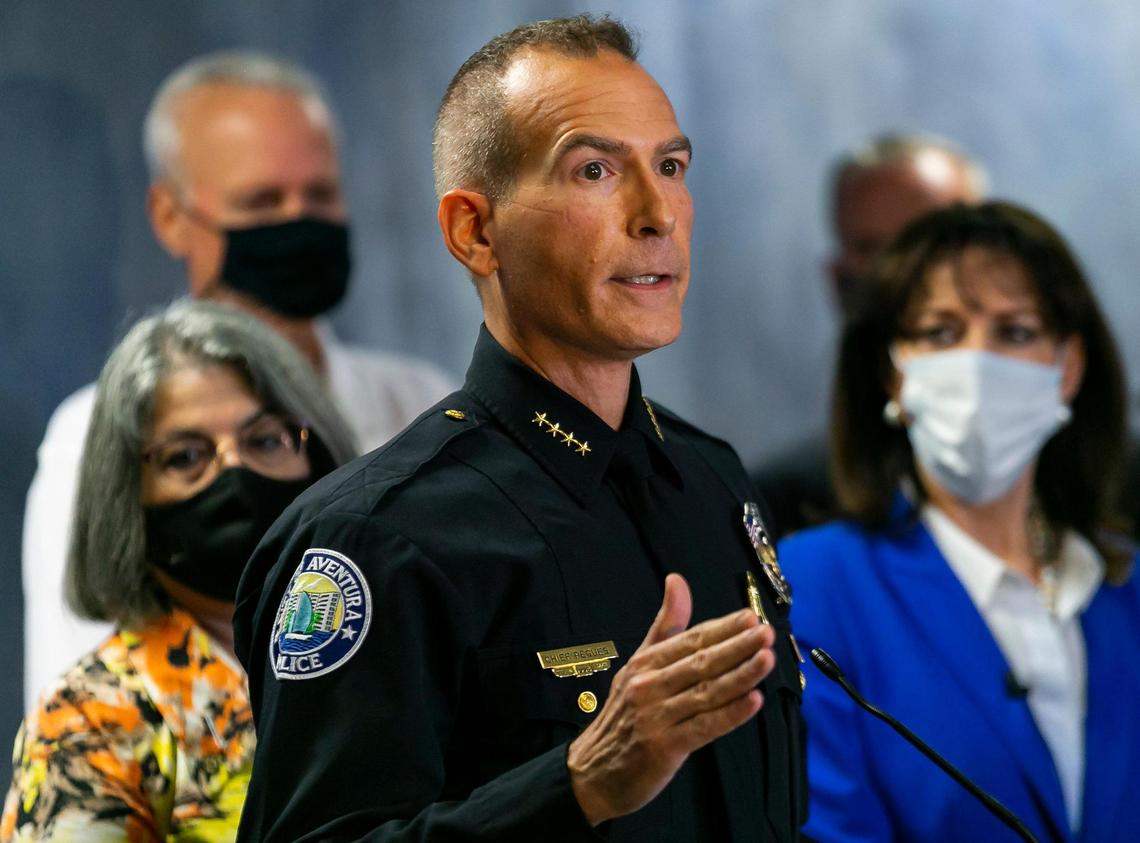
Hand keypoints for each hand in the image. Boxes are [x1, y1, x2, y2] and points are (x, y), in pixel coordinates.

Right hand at [566, 573, 774, 825]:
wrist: (594, 772)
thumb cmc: (625, 715)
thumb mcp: (638, 666)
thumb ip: (665, 627)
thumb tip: (677, 579)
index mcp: (645, 663)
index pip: (689, 640)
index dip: (722, 628)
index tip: (750, 616)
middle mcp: (649, 685)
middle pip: (700, 662)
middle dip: (736, 646)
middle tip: (765, 632)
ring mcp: (656, 716)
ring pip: (706, 692)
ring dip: (740, 675)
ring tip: (767, 659)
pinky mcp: (664, 747)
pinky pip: (704, 727)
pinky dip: (730, 714)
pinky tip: (753, 701)